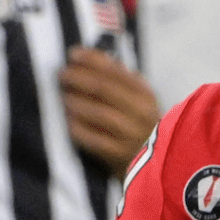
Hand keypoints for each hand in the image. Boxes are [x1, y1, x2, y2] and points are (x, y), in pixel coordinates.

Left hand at [60, 46, 159, 178]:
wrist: (158, 166)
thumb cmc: (141, 127)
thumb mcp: (139, 101)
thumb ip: (120, 80)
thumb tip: (89, 57)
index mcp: (146, 95)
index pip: (115, 70)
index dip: (91, 59)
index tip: (72, 54)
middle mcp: (141, 113)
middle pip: (103, 88)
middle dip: (77, 78)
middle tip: (61, 75)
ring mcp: (131, 135)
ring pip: (97, 112)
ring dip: (75, 101)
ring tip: (63, 97)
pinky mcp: (120, 156)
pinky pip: (93, 139)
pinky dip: (77, 128)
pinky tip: (69, 123)